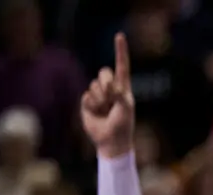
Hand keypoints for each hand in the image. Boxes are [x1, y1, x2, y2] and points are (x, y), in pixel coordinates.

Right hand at [81, 34, 134, 158]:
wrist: (111, 140)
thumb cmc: (123, 124)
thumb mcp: (126, 107)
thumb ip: (120, 93)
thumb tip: (111, 84)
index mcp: (124, 87)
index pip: (122, 66)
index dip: (120, 51)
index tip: (119, 36)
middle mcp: (111, 88)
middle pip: (104, 72)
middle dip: (107, 83)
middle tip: (112, 99)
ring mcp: (98, 94)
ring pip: (94, 84)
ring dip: (100, 98)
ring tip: (105, 110)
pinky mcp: (87, 102)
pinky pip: (86, 95)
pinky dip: (92, 104)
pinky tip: (96, 113)